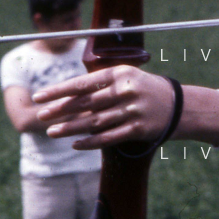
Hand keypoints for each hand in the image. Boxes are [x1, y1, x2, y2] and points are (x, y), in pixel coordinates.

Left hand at [33, 66, 175, 147]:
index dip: (58, 90)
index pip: (83, 83)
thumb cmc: (143, 88)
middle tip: (41, 115)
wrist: (178, 105)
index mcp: (119, 74)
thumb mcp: (125, 76)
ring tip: (52, 131)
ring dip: (71, 128)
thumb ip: (99, 82)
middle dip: (60, 110)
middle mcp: (126, 91)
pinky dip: (91, 141)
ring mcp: (133, 111)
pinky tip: (75, 144)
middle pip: (86, 103)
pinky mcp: (138, 129)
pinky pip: (109, 137)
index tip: (40, 96)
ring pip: (94, 122)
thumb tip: (67, 91)